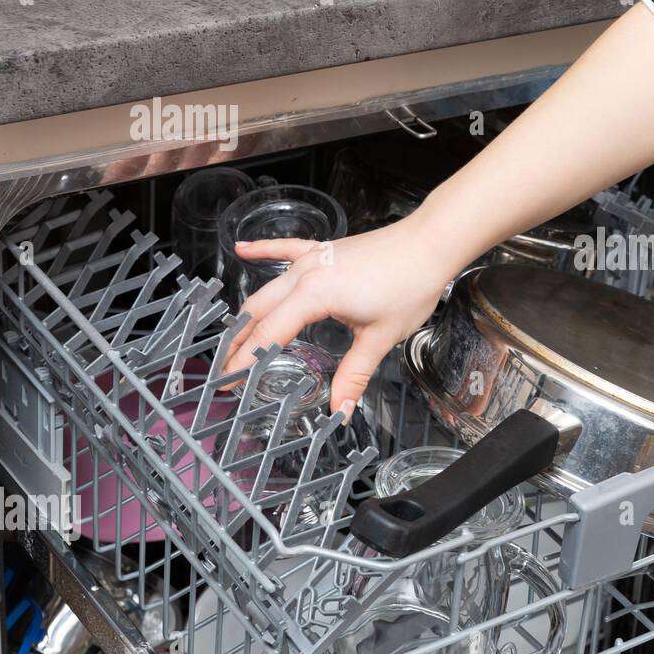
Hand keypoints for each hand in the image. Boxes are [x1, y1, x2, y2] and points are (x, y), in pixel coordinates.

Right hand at [220, 217, 453, 414]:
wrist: (430, 244)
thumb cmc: (410, 284)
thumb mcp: (380, 337)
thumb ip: (355, 375)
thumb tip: (341, 409)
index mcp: (314, 295)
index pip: (268, 335)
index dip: (245, 363)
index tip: (228, 384)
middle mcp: (305, 273)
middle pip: (258, 312)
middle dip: (238, 343)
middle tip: (223, 370)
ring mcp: (313, 258)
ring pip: (267, 287)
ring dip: (247, 312)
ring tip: (230, 336)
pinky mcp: (325, 249)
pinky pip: (285, 249)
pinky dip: (262, 250)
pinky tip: (242, 248)